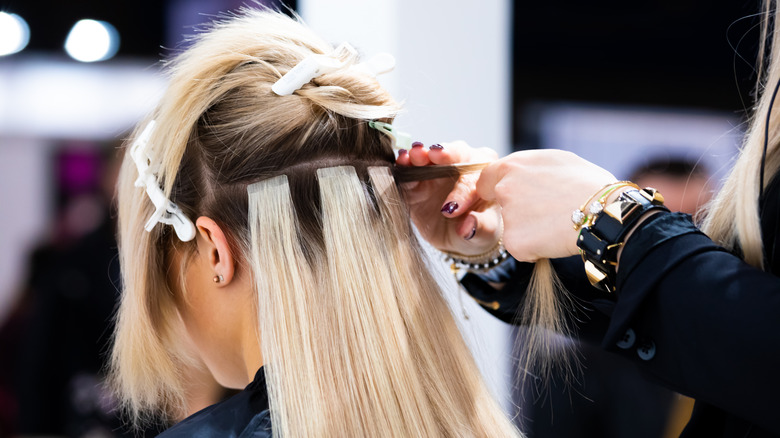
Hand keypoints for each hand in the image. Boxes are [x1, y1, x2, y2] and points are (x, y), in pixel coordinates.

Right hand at [396, 141, 501, 255]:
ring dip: (421, 155)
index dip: (462, 191)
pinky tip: (401, 163)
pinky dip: (404, 166)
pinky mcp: (416, 180)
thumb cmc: (479, 228)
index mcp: (486, 175)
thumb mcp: (485, 233)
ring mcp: (437, 170)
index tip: (452, 209)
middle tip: (434, 154)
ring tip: (413, 156)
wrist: (458, 236)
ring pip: (430, 156)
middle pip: (456, 153)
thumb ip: (480, 228)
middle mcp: (463, 165)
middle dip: (444, 154)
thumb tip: (467, 228)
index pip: (476, 177)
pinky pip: (410, 170)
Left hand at [476, 149, 616, 260]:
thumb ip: (529, 168)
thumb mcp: (556, 161)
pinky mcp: (514, 242)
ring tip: (557, 224)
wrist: (605, 212)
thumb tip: (521, 174)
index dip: (497, 189)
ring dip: (528, 229)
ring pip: (512, 227)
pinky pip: (521, 248)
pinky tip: (555, 239)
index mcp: (512, 166)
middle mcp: (504, 189)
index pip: (486, 180)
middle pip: (500, 205)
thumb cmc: (588, 184)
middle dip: (516, 210)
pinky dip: (534, 248)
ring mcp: (508, 217)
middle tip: (545, 213)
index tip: (513, 197)